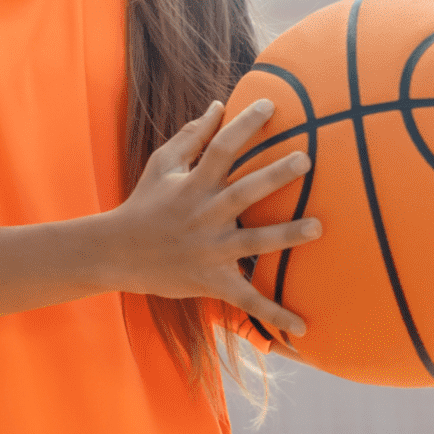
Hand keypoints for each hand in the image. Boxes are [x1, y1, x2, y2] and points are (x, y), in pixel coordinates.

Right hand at [106, 99, 320, 339]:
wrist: (116, 252)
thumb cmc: (144, 202)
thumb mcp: (162, 164)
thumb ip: (192, 135)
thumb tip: (220, 104)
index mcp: (193, 184)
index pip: (221, 148)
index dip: (245, 124)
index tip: (273, 105)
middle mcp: (204, 215)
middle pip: (243, 192)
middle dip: (274, 175)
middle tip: (306, 159)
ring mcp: (210, 250)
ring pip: (253, 241)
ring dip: (285, 235)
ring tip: (318, 227)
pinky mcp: (212, 280)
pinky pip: (247, 299)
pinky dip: (274, 314)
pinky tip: (302, 329)